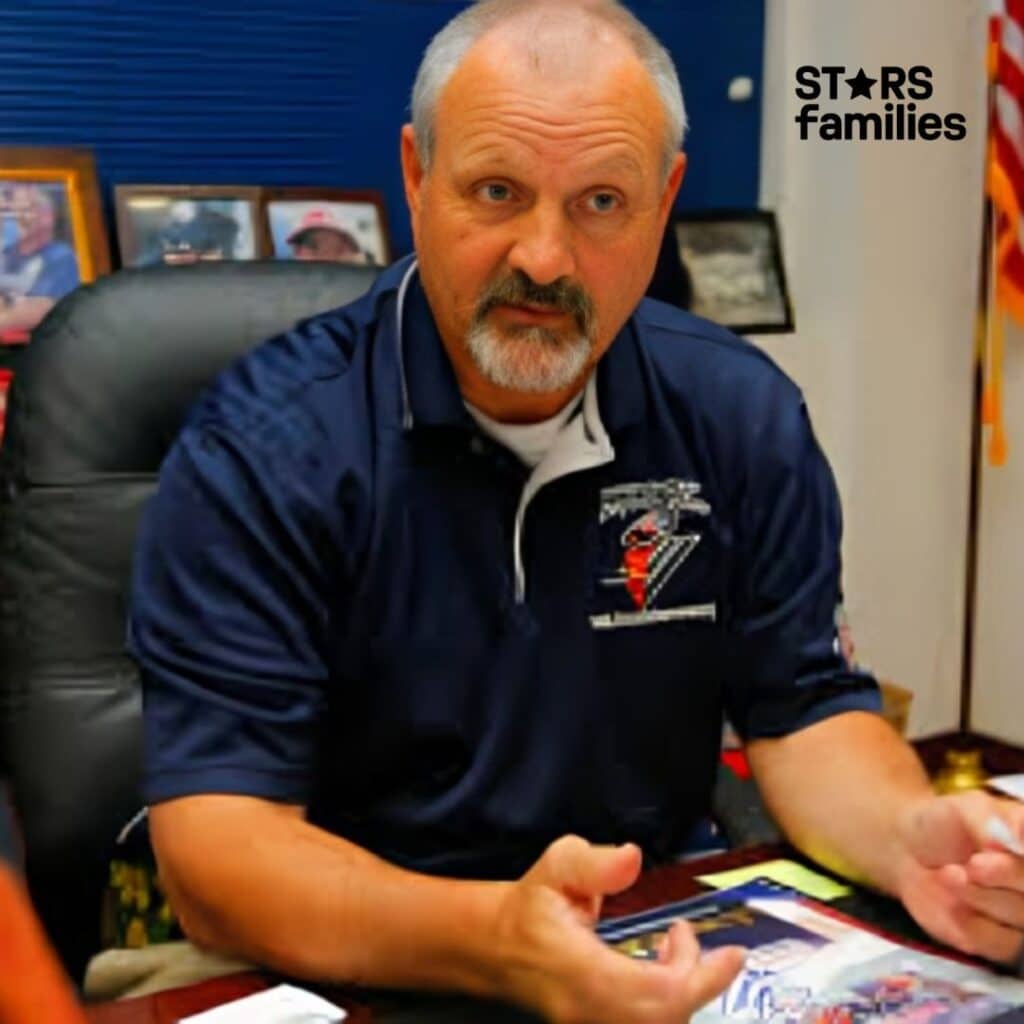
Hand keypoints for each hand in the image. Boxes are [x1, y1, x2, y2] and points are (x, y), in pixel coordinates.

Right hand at [490, 835, 744, 1022]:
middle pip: (664, 1018)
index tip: (733, 954)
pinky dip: (669, 1001)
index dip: (701, 977)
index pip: (654, 993)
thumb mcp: (557, 867)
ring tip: (678, 947)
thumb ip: (595, 863)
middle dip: (698, 981)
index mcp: (580, 972)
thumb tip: (632, 857)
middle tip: (692, 938)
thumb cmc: (532, 908)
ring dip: (683, 989)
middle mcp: (588, 1011)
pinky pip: (647, 1023)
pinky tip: (664, 969)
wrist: (499, 948)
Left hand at [896, 790, 1023, 964]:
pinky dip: (967, 922)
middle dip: (1006, 875)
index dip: (1020, 857)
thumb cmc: (944, 823)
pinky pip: (997, 942)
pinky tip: (949, 901)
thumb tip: (1022, 832)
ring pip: (1019, 916)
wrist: (909, 849)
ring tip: (948, 873)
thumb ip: (995, 819)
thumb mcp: (966, 808)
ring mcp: (1021, 914)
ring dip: (979, 895)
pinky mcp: (1000, 941)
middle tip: (973, 864)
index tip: (1002, 843)